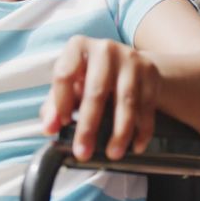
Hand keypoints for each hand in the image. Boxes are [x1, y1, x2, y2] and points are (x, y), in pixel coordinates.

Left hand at [40, 36, 160, 161]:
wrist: (129, 63)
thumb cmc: (92, 76)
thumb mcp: (70, 83)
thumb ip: (54, 105)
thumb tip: (49, 127)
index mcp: (78, 47)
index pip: (65, 74)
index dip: (61, 102)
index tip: (63, 124)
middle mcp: (105, 49)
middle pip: (96, 91)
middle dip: (89, 126)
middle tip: (83, 151)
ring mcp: (131, 59)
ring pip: (126, 101)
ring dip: (120, 132)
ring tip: (113, 153)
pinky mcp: (150, 72)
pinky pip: (147, 106)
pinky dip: (142, 130)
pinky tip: (136, 145)